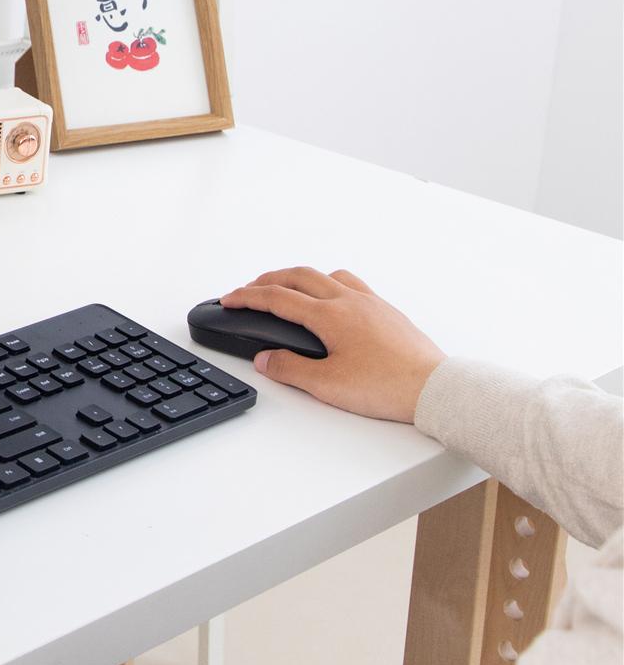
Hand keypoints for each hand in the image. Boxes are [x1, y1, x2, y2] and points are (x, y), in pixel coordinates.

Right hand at [220, 267, 445, 422]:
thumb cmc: (389, 387)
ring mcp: (372, 303)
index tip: (229, 299)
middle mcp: (350, 301)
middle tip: (249, 289)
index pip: (277, 298)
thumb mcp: (328, 385)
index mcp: (330, 316)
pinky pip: (353, 283)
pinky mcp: (389, 312)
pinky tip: (333, 298)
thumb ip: (290, 369)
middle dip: (268, 280)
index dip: (247, 297)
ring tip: (290, 287)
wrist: (437, 389)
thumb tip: (267, 359)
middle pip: (299, 276)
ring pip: (328, 275)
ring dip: (301, 276)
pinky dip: (330, 283)